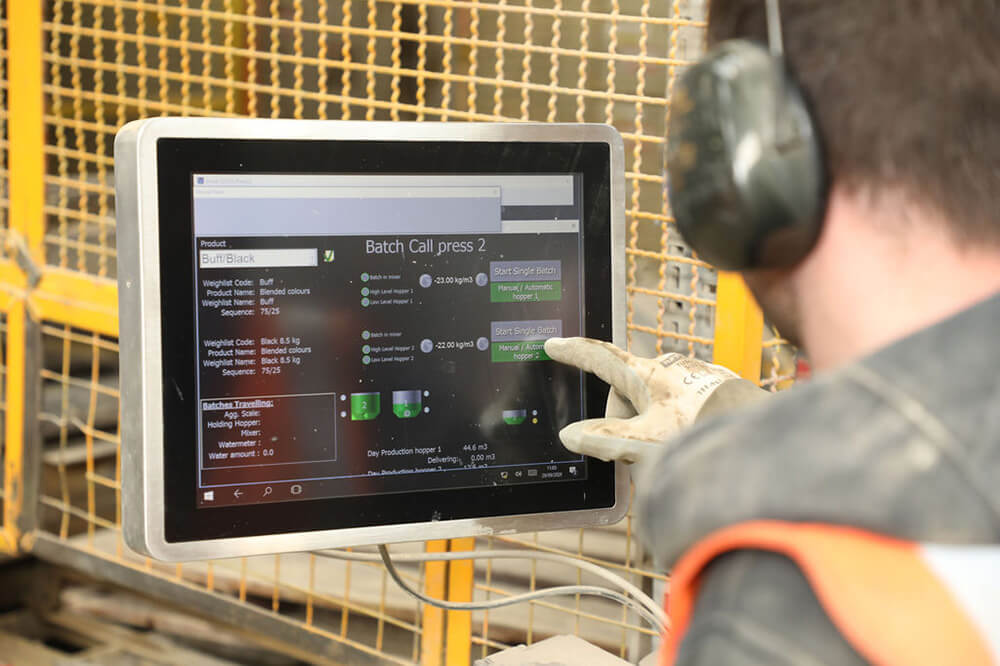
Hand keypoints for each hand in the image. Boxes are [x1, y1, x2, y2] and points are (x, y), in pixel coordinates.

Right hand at [544, 337, 745, 463]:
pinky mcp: (711, 392)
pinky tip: (691, 448)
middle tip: (639, 453)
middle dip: (625, 424)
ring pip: (653, 407)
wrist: (760, 436)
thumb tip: (571, 435)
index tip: (554, 344)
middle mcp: (666, 369)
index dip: (574, 352)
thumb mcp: (643, 442)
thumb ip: (604, 440)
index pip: (599, 357)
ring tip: (672, 455)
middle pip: (626, 396)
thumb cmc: (702, 432)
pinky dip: (676, 430)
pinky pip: (679, 411)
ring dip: (652, 431)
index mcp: (644, 375)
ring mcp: (690, 378)